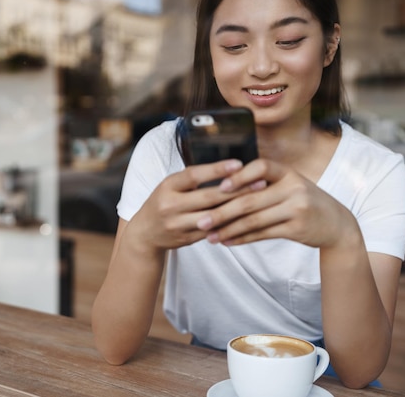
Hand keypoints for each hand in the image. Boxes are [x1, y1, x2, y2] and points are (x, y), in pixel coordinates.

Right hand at [129, 159, 251, 250]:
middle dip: (236, 190)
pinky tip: (247, 218)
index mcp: (167, 186)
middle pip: (208, 197)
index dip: (216, 169)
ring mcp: (178, 225)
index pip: (194, 175)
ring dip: (237, 209)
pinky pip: (212, 231)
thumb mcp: (170, 185)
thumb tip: (225, 167)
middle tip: (260, 182)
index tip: (238, 164)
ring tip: (258, 200)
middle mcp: (170, 205)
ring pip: (213, 216)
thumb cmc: (163, 202)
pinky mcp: (186, 239)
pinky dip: (229, 224)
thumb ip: (192, 179)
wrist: (144, 234)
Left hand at [197, 159, 354, 247]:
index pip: (260, 167)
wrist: (336, 223)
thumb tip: (222, 187)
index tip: (219, 187)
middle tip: (201, 220)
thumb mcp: (289, 185)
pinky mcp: (297, 228)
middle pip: (251, 199)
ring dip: (228, 229)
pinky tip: (227, 241)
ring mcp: (296, 208)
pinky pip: (262, 234)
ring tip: (209, 235)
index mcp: (288, 172)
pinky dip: (242, 238)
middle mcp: (294, 187)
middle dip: (222, 211)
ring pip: (254, 220)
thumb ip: (263, 183)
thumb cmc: (303, 201)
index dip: (239, 176)